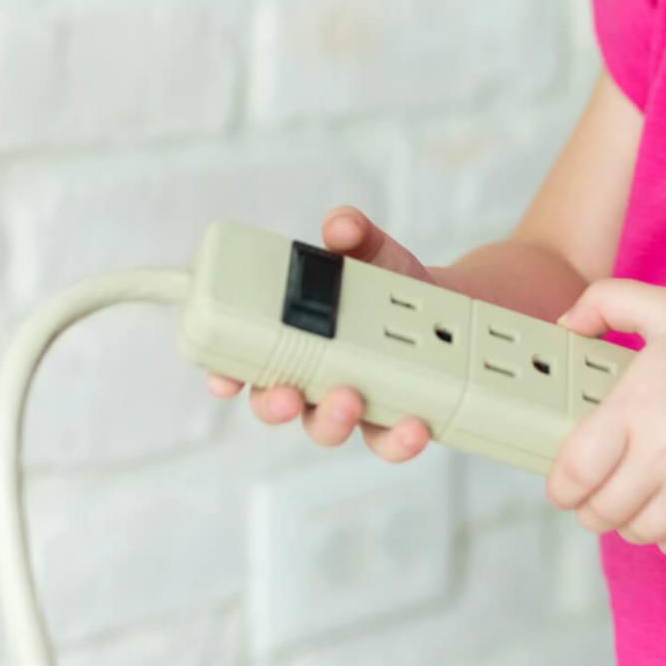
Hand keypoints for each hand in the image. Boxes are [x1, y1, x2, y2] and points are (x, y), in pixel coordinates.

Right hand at [201, 205, 434, 462]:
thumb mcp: (370, 250)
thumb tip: (341, 224)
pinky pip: (386, 441)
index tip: (223, 380)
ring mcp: (348, 401)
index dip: (223, 375)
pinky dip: (398, 439)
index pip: (241, 362)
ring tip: (351, 400)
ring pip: (326, 428)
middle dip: (276, 404)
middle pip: (275, 404)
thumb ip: (353, 234)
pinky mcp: (390, 419)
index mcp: (289, 336)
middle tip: (290, 393)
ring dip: (332, 421)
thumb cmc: (388, 281)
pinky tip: (414, 425)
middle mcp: (310, 376)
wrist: (442, 304)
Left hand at [548, 280, 665, 558]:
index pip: (574, 470)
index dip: (560, 484)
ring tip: (639, 490)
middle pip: (598, 511)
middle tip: (601, 484)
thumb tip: (566, 325)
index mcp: (640, 404)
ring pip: (633, 533)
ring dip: (628, 517)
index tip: (565, 480)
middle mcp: (664, 453)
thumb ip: (607, 302)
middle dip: (590, 502)